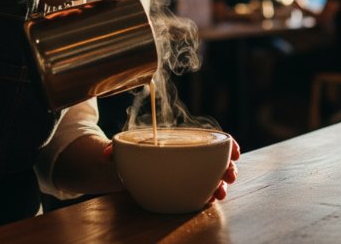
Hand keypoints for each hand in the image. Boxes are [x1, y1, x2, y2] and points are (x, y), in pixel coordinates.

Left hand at [102, 137, 240, 202]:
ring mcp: (191, 175)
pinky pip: (204, 193)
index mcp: (184, 142)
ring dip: (221, 185)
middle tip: (229, 176)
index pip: (212, 140)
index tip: (234, 151)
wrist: (127, 169)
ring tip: (219, 193)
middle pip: (219, 161)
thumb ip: (115, 149)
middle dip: (229, 169)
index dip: (228, 144)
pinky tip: (208, 200)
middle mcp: (192, 158)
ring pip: (215, 179)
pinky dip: (209, 196)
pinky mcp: (187, 191)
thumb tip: (106, 155)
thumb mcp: (125, 148)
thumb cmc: (132, 153)